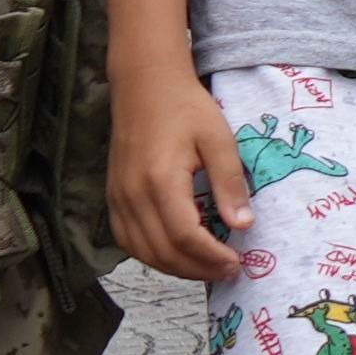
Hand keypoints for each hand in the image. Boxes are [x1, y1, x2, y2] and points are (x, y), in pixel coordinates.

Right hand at [110, 55, 250, 281]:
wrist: (145, 84)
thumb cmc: (185, 107)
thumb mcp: (218, 140)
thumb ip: (229, 184)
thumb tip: (242, 225)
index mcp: (160, 181)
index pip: (185, 237)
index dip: (212, 258)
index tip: (237, 262)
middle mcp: (133, 194)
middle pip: (163, 252)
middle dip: (198, 270)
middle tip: (228, 270)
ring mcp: (118, 197)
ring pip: (143, 252)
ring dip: (176, 268)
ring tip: (206, 267)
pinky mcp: (113, 196)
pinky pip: (128, 240)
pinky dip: (152, 255)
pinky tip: (175, 254)